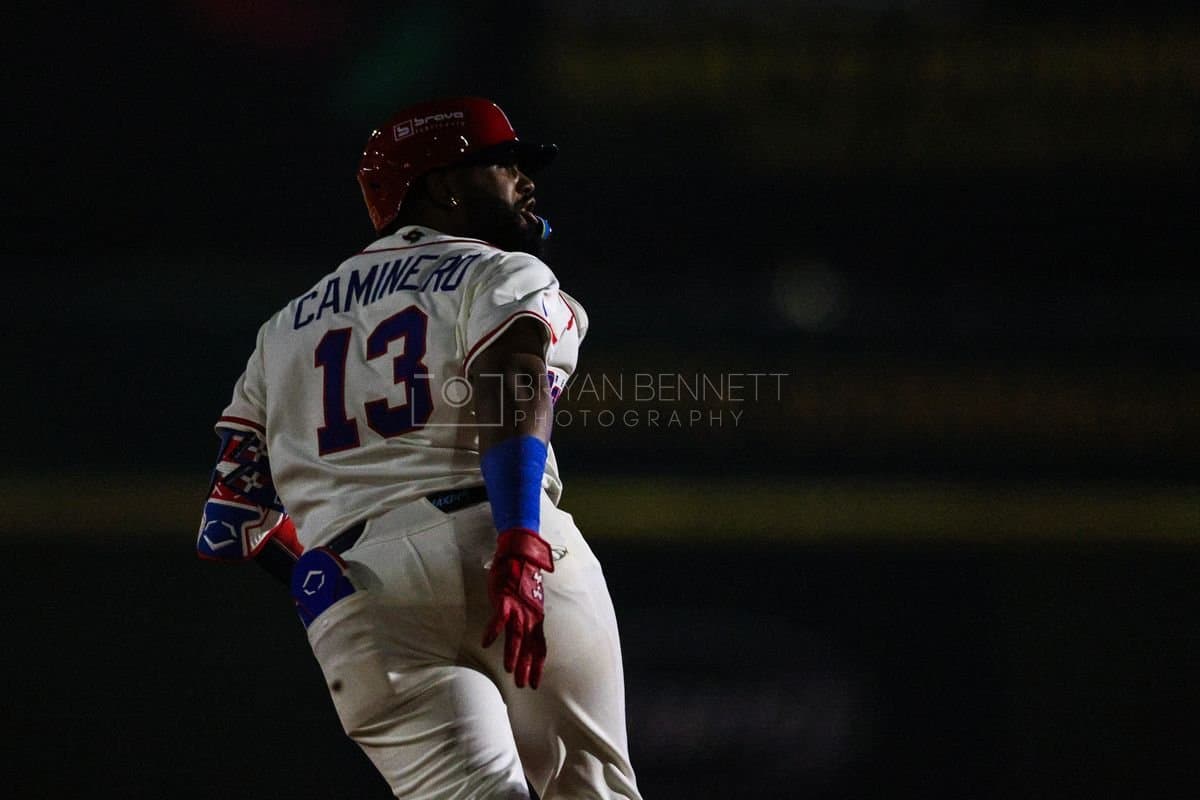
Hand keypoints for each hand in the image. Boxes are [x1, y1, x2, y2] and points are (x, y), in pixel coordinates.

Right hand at [482, 529, 554, 688]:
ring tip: (508, 670)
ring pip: (516, 635)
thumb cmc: (522, 579)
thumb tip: (525, 633)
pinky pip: (499, 618)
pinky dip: (493, 630)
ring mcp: (518, 607)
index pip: (540, 647)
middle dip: (526, 667)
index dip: (537, 666)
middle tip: (522, 685)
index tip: (534, 683)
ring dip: (512, 653)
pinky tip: (486, 643)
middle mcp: (530, 616)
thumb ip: (527, 618)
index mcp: (537, 618)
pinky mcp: (505, 598)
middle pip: (529, 646)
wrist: (521, 554)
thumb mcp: (530, 602)